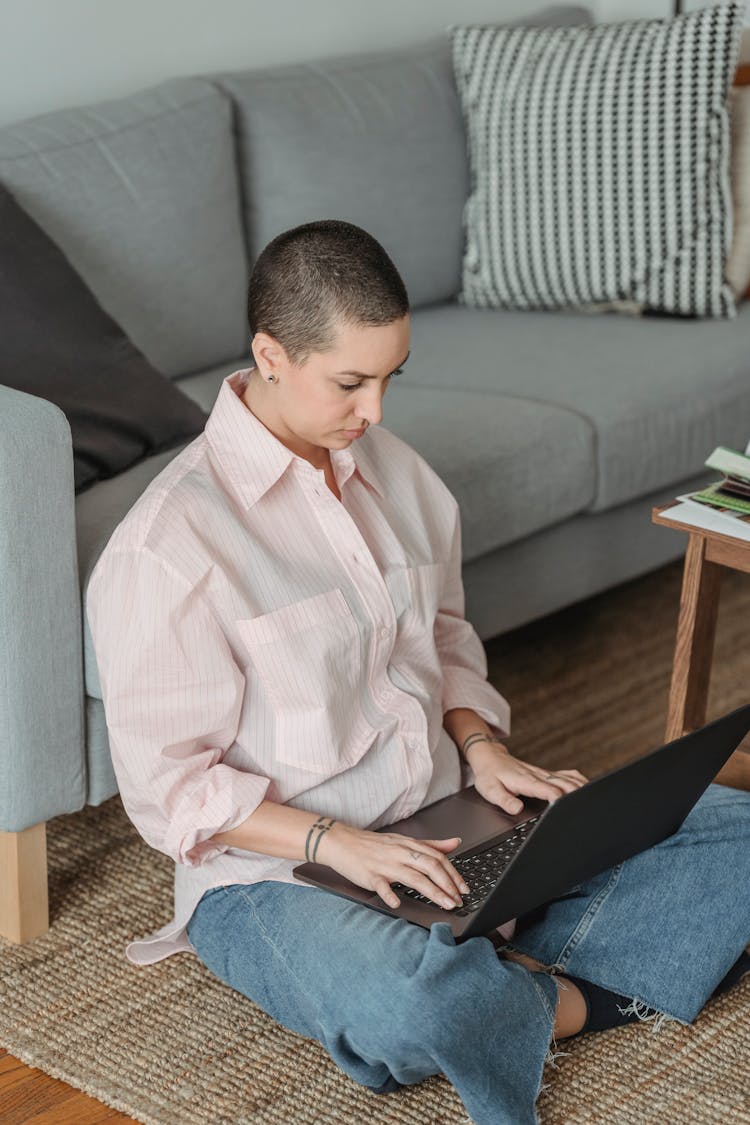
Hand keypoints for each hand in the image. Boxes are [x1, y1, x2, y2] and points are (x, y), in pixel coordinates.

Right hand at [318, 823, 469, 910]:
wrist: (342, 842)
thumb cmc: (373, 845)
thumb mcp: (404, 841)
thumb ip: (431, 844)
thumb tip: (455, 843)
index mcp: (409, 845)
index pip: (438, 858)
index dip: (454, 874)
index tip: (464, 889)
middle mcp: (400, 853)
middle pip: (430, 866)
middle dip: (448, 885)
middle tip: (459, 901)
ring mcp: (385, 864)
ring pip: (413, 877)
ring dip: (433, 892)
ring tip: (445, 905)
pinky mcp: (369, 875)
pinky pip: (381, 885)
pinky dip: (390, 895)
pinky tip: (398, 903)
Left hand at [468, 741, 587, 814]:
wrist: (489, 756)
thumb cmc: (489, 774)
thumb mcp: (489, 790)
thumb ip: (503, 800)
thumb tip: (517, 809)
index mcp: (525, 781)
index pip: (547, 789)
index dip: (558, 798)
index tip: (566, 808)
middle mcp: (538, 775)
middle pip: (563, 783)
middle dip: (577, 794)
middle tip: (588, 806)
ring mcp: (543, 773)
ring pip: (567, 778)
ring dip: (581, 787)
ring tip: (594, 798)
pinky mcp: (546, 773)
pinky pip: (566, 774)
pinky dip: (578, 780)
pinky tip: (586, 787)